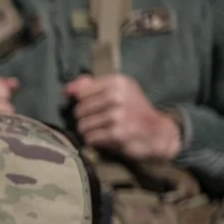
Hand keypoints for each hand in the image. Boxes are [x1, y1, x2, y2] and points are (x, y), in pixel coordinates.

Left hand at [66, 75, 182, 162]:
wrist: (156, 132)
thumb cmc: (132, 110)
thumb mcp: (117, 91)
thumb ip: (90, 86)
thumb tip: (66, 89)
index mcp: (118, 82)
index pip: (81, 93)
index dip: (84, 103)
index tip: (97, 107)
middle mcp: (117, 96)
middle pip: (79, 110)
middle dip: (85, 119)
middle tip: (100, 121)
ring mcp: (117, 115)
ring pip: (82, 125)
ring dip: (89, 132)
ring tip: (102, 130)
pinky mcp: (116, 133)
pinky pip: (89, 138)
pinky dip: (94, 141)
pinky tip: (105, 138)